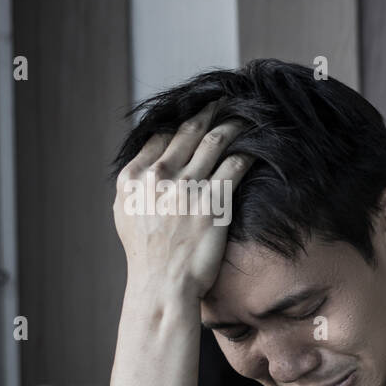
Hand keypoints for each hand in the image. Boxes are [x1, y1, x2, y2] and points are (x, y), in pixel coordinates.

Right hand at [113, 101, 253, 300]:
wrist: (162, 286)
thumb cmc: (149, 256)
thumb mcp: (127, 214)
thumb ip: (136, 185)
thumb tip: (150, 162)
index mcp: (132, 178)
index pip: (160, 136)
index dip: (182, 120)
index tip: (199, 112)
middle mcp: (157, 177)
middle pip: (187, 132)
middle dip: (209, 111)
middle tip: (226, 99)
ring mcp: (185, 188)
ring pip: (214, 141)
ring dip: (234, 124)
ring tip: (248, 114)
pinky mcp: (213, 202)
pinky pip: (235, 165)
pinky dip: (248, 150)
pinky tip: (258, 145)